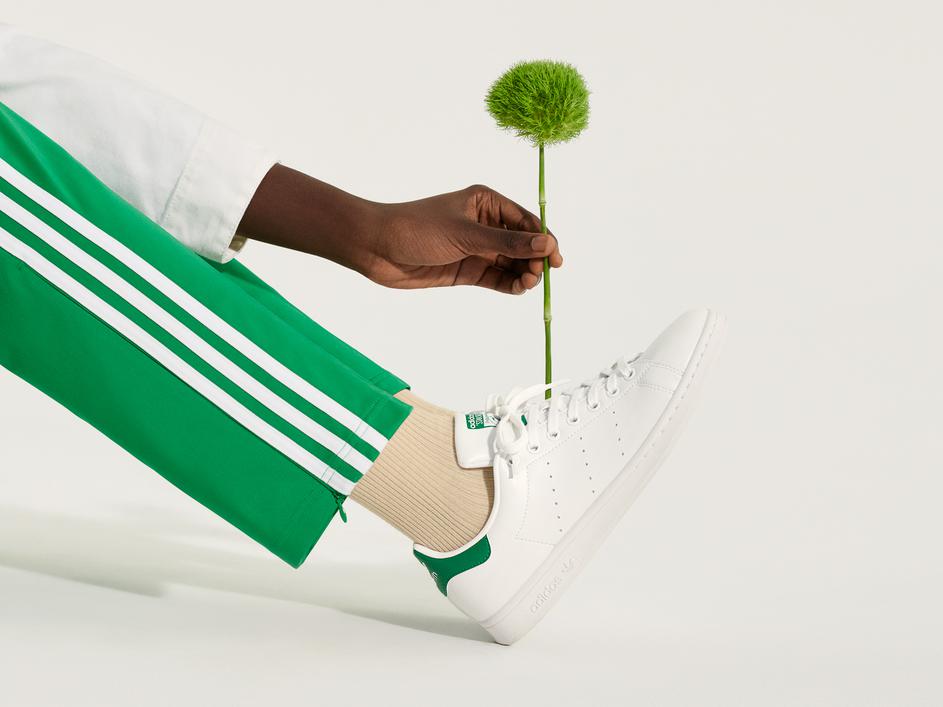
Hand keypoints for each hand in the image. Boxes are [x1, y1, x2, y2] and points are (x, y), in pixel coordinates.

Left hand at [362, 185, 562, 293]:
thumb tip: (547, 244)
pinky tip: (517, 289)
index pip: (526, 221)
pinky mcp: (467, 269)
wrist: (378, 248)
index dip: (544, 240)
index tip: (556, 260)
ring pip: (511, 263)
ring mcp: (476, 248)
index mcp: (486, 202)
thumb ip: (508, 242)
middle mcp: (485, 224)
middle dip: (534, 260)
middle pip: (522, 244)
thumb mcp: (467, 235)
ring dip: (523, 274)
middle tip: (536, 276)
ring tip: (526, 284)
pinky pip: (496, 277)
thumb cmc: (419, 229)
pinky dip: (509, 284)